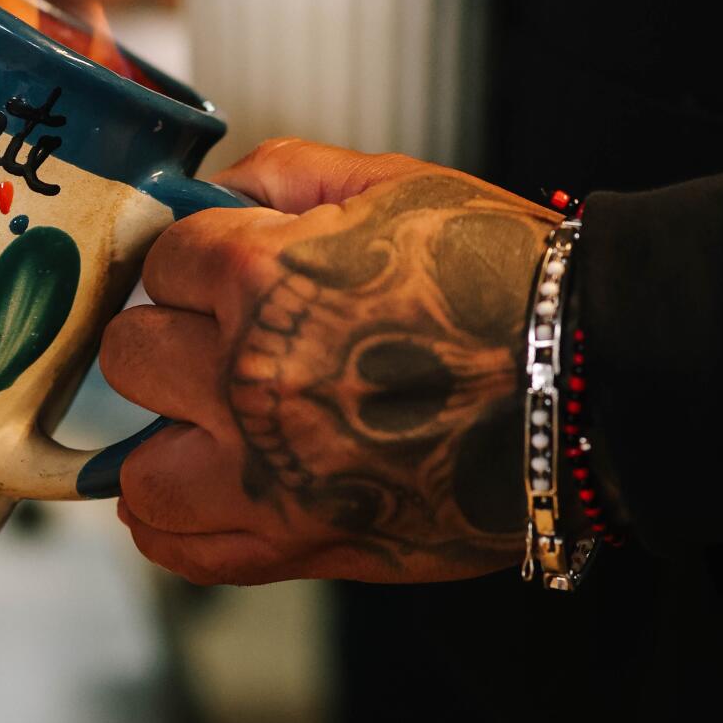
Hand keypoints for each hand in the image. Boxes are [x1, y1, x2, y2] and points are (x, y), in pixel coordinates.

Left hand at [101, 139, 555, 584]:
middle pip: (132, 356)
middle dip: (172, 336)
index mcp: (263, 278)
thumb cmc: (500, 273)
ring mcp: (270, 474)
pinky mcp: (301, 544)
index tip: (227, 267)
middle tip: (222, 337)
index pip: (163, 262)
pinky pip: (184, 549)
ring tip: (208, 420)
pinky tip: (203, 485)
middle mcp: (248, 380)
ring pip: (137, 466)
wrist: (590, 378)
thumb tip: (212, 194)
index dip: (197, 257)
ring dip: (165, 436)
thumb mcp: (391, 181)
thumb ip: (282, 174)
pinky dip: (177, 520)